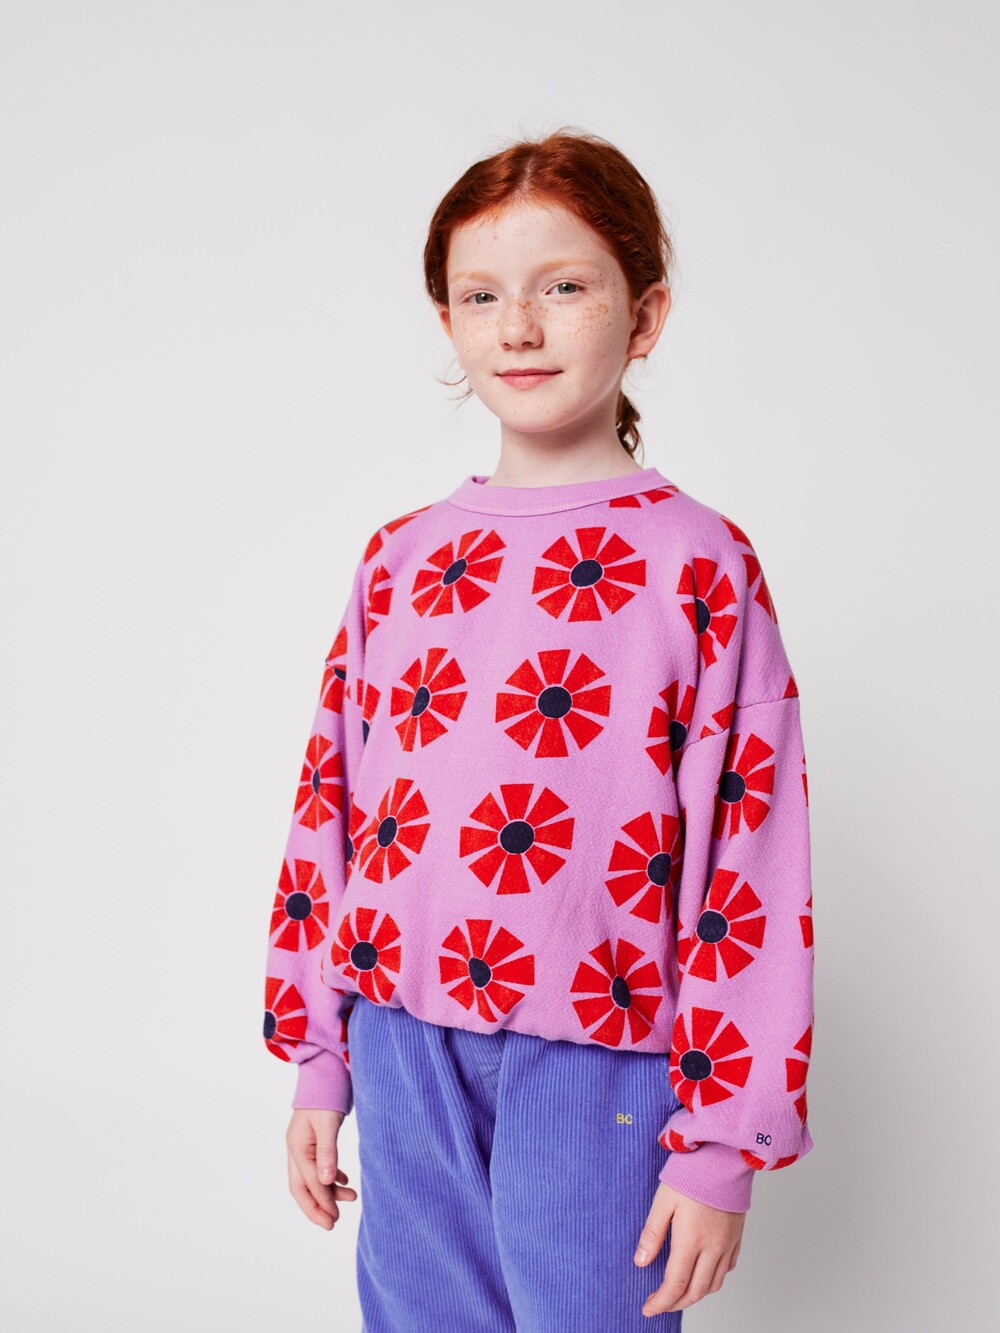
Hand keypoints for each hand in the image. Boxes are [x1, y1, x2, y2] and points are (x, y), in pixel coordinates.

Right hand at [286, 1108, 357, 1229]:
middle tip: (332, 1225)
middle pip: (301, 1187)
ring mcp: (304, 1146)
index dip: (321, 1202)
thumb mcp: (328, 1123)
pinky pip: (319, 1167)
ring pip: (312, 1178)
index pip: (308, 1182)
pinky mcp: (314, 1142)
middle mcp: (296, 1149)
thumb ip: (328, 1152)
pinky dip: (331, 1177)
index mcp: (297, 1147)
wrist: (325, 1074)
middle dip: (316, 1207)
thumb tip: (327, 1181)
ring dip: (329, 1191)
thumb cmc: (324, 1096)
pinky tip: (344, 1182)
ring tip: (351, 1198)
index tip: (334, 1219)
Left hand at [633, 1181, 744, 1314]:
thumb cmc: (692, 1173)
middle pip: (695, 1292)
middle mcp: (713, 1248)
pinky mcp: (736, 1237)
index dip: (660, 1302)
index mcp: (691, 1240)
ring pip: (713, 1285)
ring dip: (694, 1294)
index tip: (648, 1308)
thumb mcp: (663, 1200)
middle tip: (659, 1303)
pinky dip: (712, 1279)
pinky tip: (701, 1272)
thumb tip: (640, 1262)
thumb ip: (652, 1233)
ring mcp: (728, 1244)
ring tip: (677, 1291)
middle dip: (675, 1303)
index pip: (675, 1285)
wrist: (724, 1157)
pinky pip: (726, 1269)